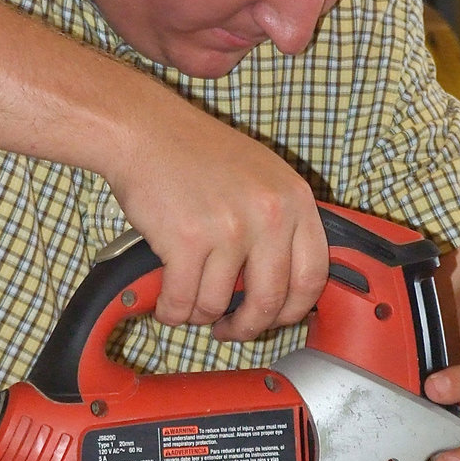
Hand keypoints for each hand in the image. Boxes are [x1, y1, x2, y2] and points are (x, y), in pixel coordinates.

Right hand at [105, 83, 328, 340]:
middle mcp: (269, 216)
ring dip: (201, 314)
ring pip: (219, 304)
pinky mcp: (187, 241)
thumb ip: (282, 222)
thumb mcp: (263, 176)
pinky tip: (167, 305)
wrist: (147, 131)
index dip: (294, 309)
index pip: (313, 276)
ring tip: (190, 303)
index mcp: (295, 199)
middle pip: (269, 301)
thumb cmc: (198, 152)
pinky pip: (183, 301)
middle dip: (247, 326)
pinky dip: (172, 311)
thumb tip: (286, 282)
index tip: (277, 318)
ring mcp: (229, 230)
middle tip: (232, 329)